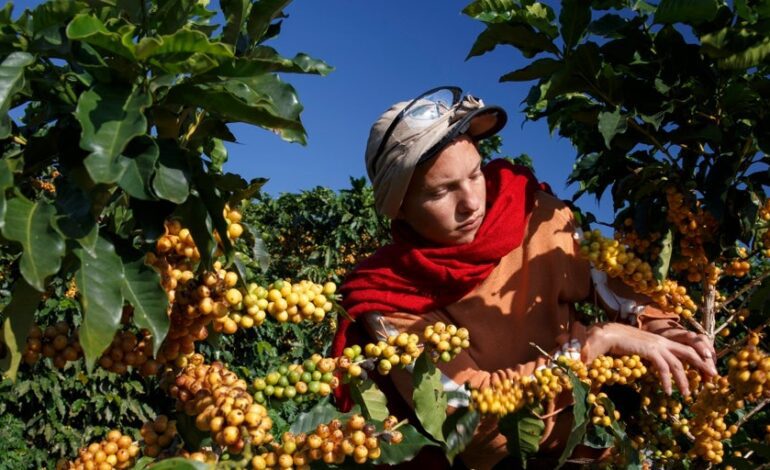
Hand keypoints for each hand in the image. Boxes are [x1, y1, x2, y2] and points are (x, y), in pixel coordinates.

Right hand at [582, 322, 717, 395]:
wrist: (607, 334)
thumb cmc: (620, 342)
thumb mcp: (639, 348)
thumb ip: (649, 355)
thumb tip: (656, 365)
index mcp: (661, 340)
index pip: (685, 346)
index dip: (698, 356)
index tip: (707, 367)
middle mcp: (662, 341)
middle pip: (689, 352)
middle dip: (702, 364)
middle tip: (713, 377)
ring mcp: (657, 345)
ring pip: (678, 364)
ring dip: (684, 380)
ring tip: (686, 395)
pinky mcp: (650, 351)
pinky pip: (663, 368)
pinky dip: (667, 380)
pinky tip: (667, 391)